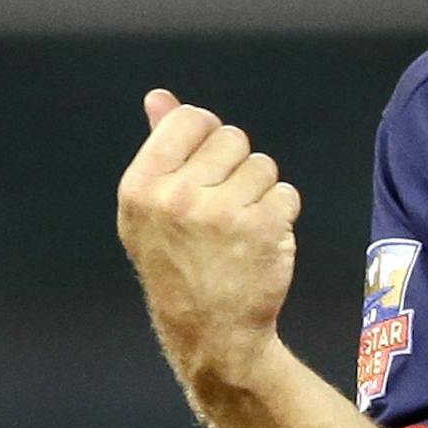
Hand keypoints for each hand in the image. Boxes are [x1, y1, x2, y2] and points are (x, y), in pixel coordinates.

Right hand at [116, 88, 300, 387]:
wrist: (210, 331)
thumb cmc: (179, 263)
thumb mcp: (152, 209)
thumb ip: (160, 146)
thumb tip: (159, 96)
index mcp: (142, 187)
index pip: (190, 119)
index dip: (207, 137)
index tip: (207, 168)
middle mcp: (177, 197)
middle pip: (232, 137)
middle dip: (235, 167)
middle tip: (221, 209)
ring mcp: (221, 213)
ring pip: (263, 164)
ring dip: (260, 192)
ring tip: (238, 228)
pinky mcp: (263, 228)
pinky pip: (286, 193)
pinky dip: (281, 214)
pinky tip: (260, 241)